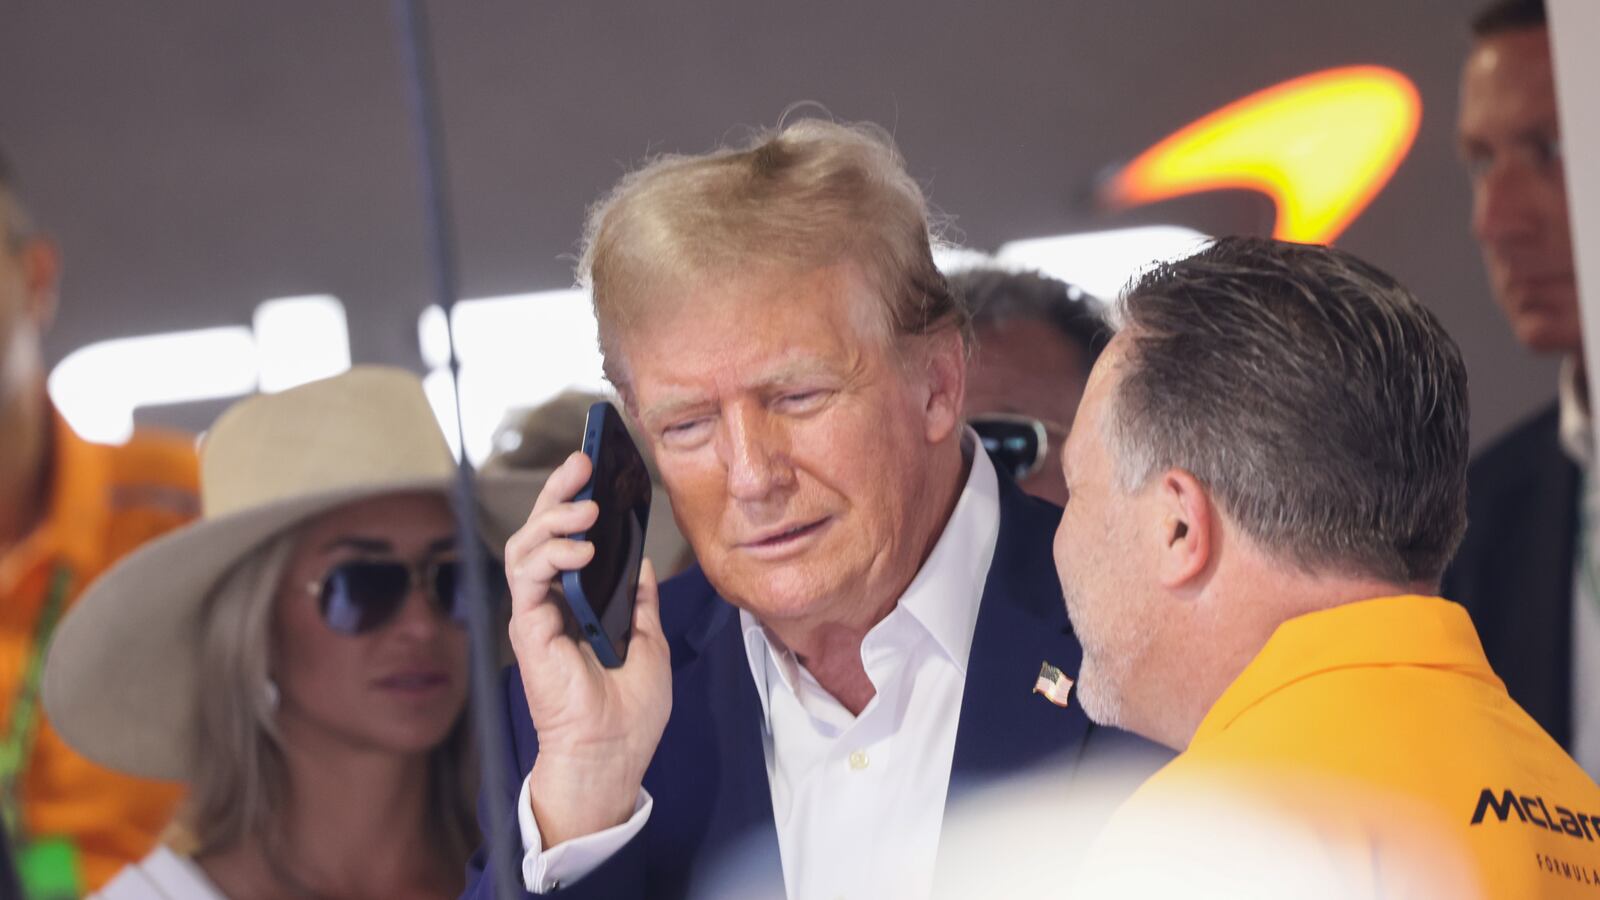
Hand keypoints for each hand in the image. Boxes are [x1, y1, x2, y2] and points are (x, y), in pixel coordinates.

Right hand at [504, 451, 672, 845]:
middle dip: (558, 490)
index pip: (570, 538)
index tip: (598, 468)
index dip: (578, 500)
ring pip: (527, 545)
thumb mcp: (649, 640)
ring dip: (554, 517)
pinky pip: (527, 577)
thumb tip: (642, 561)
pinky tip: (580, 549)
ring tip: (587, 508)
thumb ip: (639, 599)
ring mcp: (536, 613)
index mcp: (580, 602)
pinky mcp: (528, 627)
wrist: (613, 753)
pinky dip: (550, 554)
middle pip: (542, 530)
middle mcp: (553, 602)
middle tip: (581, 461)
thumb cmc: (629, 710)